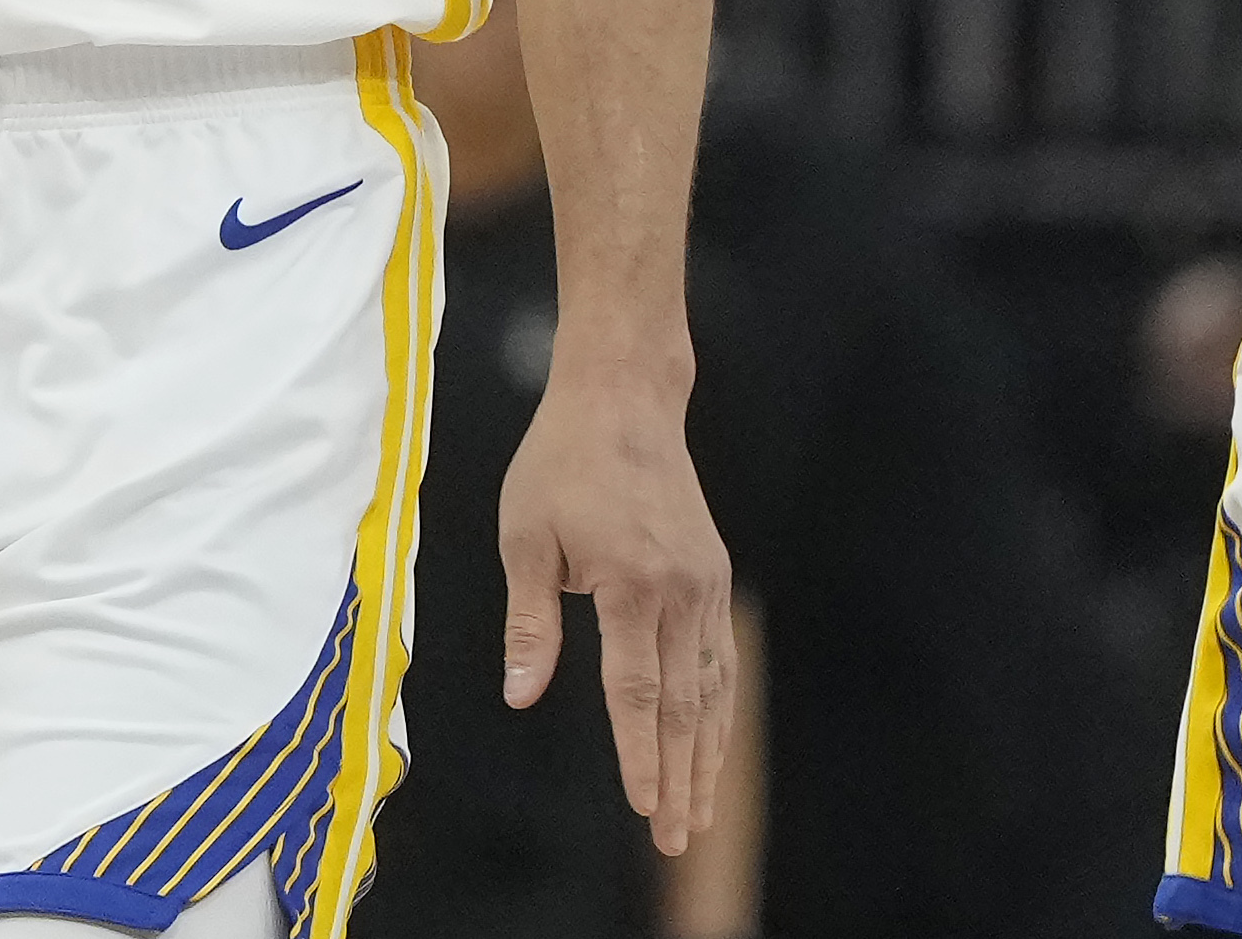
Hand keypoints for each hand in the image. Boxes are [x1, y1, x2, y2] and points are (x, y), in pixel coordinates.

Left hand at [498, 358, 733, 856]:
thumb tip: (521, 695)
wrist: (623, 402)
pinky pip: (720, 658)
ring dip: (707, 755)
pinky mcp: (713, 578)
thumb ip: (529, 623)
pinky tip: (712, 743)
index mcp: (630, 586)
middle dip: (681, 778)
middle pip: (683, 706)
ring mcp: (705, 588)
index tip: (645, 808)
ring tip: (702, 812)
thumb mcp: (525, 537)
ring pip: (711, 690)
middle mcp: (680, 594)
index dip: (641, 756)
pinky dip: (717, 708)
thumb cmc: (560, 463)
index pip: (636, 693)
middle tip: (679, 839)